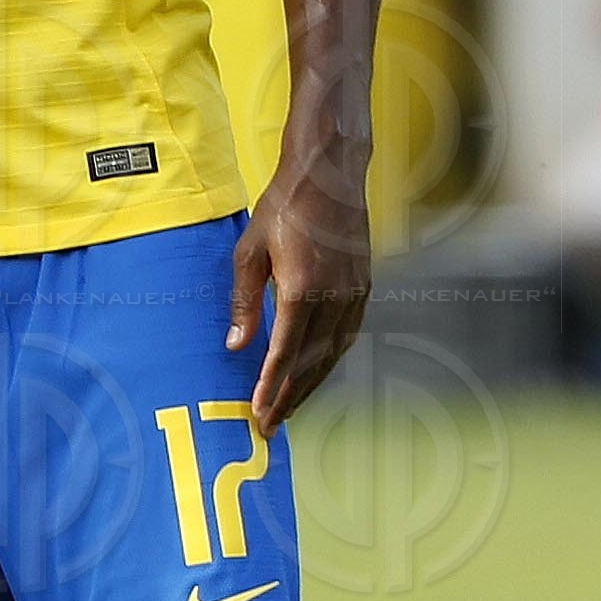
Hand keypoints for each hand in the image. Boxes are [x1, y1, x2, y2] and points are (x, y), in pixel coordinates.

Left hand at [228, 147, 370, 433]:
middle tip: (271, 425)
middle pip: (312, 362)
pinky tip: (318, 373)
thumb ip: (244, 302)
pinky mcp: (364, 287)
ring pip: (333, 354)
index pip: (285, 352)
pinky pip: (348, 335)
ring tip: (291, 408)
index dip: (271, 386)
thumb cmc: (282, 208)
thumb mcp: (250, 252)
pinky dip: (332, 360)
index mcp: (302, 289)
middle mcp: (334, 297)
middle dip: (290, 397)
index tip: (259, 413)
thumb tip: (237, 346)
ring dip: (312, 384)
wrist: (328, 176)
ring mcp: (354, 294)